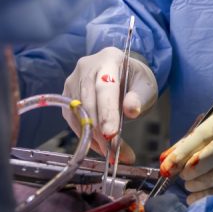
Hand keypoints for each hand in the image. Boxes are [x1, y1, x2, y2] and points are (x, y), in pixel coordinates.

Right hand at [62, 47, 157, 163]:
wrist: (123, 74)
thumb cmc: (136, 80)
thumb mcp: (146, 86)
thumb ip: (140, 97)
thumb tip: (131, 110)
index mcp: (109, 58)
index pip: (105, 87)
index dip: (107, 112)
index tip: (112, 134)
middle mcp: (86, 67)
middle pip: (89, 102)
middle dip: (100, 131)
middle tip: (115, 152)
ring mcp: (73, 81)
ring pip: (78, 114)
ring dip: (93, 137)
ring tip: (112, 153)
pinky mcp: (67, 96)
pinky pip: (73, 120)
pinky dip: (86, 136)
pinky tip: (100, 147)